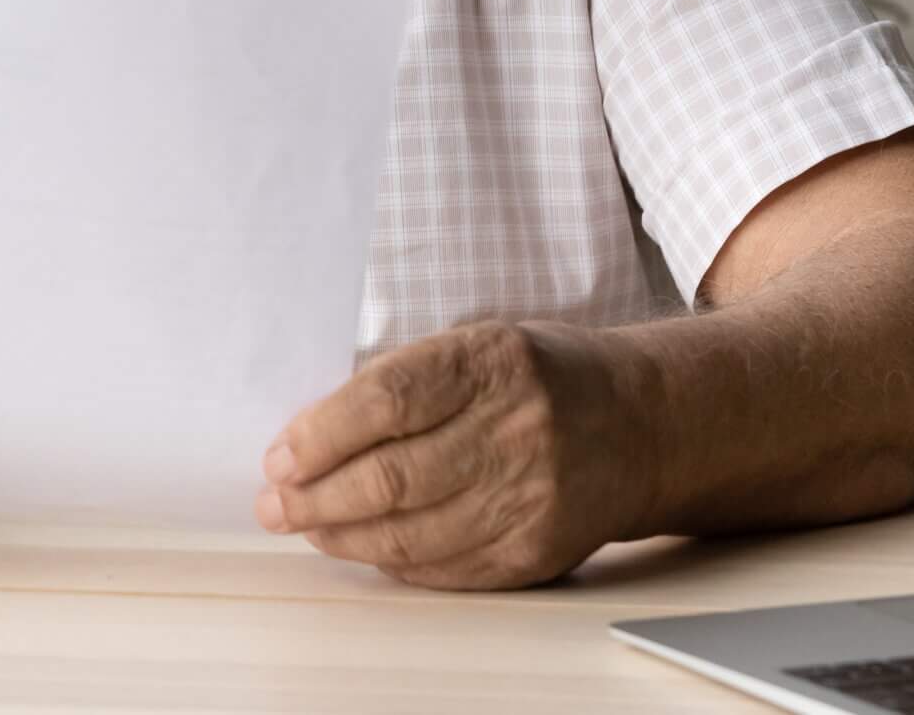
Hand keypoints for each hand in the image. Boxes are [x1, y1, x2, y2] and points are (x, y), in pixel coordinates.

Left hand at [254, 321, 641, 589]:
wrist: (639, 424)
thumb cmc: (539, 378)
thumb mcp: (478, 346)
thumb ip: (404, 382)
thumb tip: (310, 437)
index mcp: (494, 362)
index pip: (387, 401)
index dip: (321, 435)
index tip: (279, 457)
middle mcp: (518, 429)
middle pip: (393, 477)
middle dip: (316, 497)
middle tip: (274, 504)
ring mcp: (532, 497)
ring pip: (411, 534)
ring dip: (342, 536)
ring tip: (307, 526)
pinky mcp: (537, 550)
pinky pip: (444, 568)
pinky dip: (392, 561)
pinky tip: (364, 545)